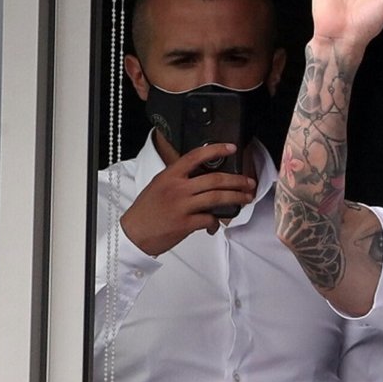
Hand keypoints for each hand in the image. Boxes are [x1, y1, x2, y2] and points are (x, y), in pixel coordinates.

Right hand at [120, 143, 256, 255]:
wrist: (133, 234)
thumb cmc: (146, 210)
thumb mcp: (158, 185)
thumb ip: (178, 178)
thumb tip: (200, 176)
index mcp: (169, 175)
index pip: (195, 156)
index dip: (216, 150)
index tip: (231, 148)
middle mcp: (177, 188)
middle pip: (214, 179)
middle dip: (237, 180)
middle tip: (249, 182)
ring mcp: (182, 206)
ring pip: (217, 198)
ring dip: (236, 198)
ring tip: (246, 198)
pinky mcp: (185, 223)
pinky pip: (209, 219)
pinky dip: (216, 222)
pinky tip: (215, 224)